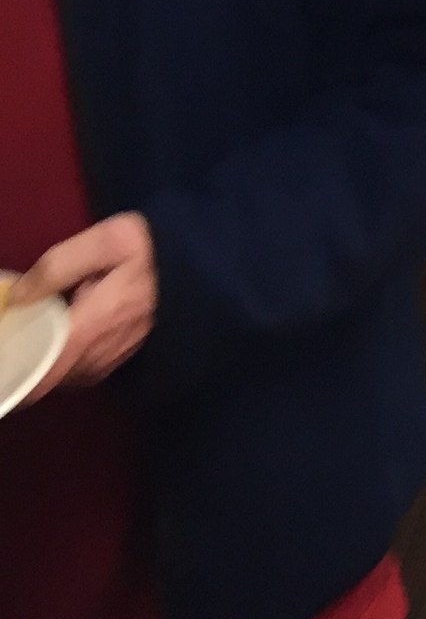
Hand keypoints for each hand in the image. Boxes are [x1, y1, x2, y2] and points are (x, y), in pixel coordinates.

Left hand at [11, 212, 156, 399]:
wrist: (212, 262)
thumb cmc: (158, 249)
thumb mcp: (109, 241)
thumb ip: (57, 266)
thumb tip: (16, 296)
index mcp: (90, 329)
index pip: (37, 371)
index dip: (15, 372)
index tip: (9, 358)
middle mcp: (99, 355)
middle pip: (45, 377)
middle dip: (26, 363)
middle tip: (17, 338)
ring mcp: (113, 360)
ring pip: (62, 377)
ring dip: (45, 363)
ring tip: (33, 338)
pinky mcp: (124, 357)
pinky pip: (81, 371)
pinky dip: (64, 362)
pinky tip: (63, 339)